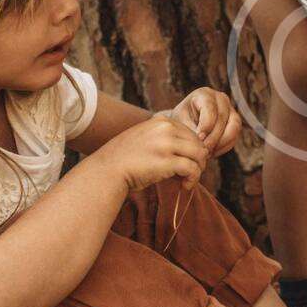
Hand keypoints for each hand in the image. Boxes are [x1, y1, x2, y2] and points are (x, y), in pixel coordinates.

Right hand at [94, 113, 208, 191]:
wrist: (107, 170)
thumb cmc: (126, 159)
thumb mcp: (145, 138)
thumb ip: (165, 138)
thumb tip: (192, 149)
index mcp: (161, 121)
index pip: (191, 133)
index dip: (193, 150)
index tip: (187, 162)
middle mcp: (166, 129)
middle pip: (198, 143)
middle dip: (198, 160)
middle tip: (190, 174)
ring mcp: (167, 144)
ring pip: (199, 155)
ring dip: (198, 170)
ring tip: (188, 180)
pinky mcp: (167, 162)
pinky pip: (192, 169)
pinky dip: (193, 179)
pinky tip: (185, 186)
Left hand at [170, 87, 241, 155]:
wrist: (185, 124)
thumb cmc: (181, 121)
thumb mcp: (181, 123)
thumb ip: (191, 130)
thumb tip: (202, 141)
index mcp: (205, 94)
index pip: (210, 109)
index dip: (206, 126)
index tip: (198, 139)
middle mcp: (221, 99)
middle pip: (223, 119)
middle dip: (213, 137)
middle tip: (203, 150)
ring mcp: (230, 110)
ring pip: (233, 128)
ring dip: (221, 143)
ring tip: (208, 153)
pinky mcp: (234, 124)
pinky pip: (234, 137)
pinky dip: (224, 147)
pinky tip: (212, 152)